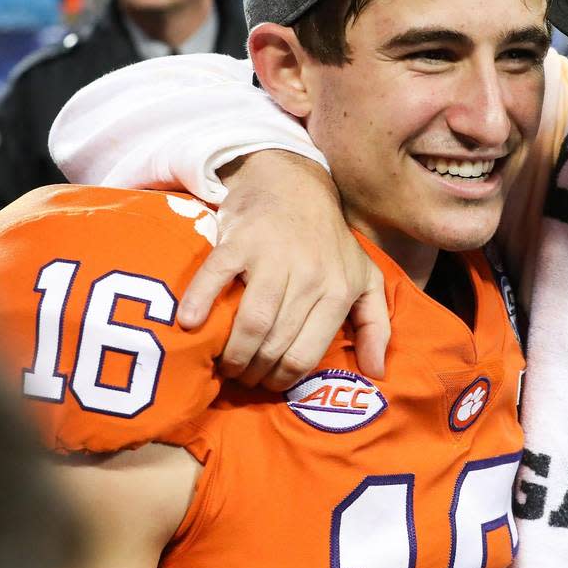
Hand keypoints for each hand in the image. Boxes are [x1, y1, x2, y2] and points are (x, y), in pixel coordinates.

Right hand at [176, 150, 390, 388]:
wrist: (294, 183)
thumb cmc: (330, 241)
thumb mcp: (366, 278)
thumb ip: (377, 325)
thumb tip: (377, 372)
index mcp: (339, 290)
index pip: (305, 354)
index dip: (282, 379)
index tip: (268, 384)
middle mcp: (310, 275)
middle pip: (276, 345)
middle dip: (255, 372)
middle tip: (243, 377)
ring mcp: (274, 257)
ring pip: (252, 323)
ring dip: (233, 354)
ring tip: (225, 363)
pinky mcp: (240, 241)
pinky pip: (216, 278)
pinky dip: (200, 304)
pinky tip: (190, 324)